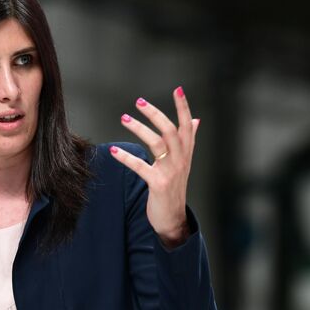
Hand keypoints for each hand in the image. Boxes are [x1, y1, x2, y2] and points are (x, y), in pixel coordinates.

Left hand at [110, 86, 198, 247]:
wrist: (173, 219)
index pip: (187, 125)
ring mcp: (171, 172)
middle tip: (139, 101)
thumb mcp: (184, 163)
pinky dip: (126, 157)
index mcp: (187, 153)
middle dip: (155, 114)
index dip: (184, 107)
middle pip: (171, 131)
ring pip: (157, 144)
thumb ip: (189, 141)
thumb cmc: (175, 188)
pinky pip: (141, 167)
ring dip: (139, 129)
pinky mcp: (158, 185)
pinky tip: (113, 150)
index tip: (178, 89)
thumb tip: (196, 120)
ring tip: (124, 118)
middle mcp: (181, 160)